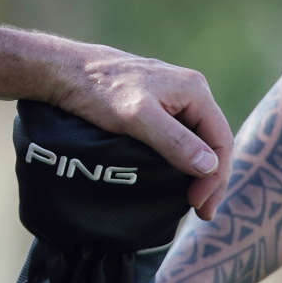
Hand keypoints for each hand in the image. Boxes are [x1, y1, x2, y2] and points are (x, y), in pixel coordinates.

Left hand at [55, 51, 229, 216]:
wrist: (61, 70)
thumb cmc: (96, 90)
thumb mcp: (136, 118)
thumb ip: (174, 140)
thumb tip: (209, 166)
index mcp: (195, 90)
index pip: (220, 140)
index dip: (215, 177)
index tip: (199, 204)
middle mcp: (188, 91)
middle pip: (210, 141)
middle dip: (209, 178)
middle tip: (201, 211)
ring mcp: (170, 96)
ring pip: (193, 139)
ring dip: (195, 169)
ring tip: (191, 198)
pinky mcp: (152, 103)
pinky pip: (176, 135)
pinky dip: (178, 157)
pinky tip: (173, 175)